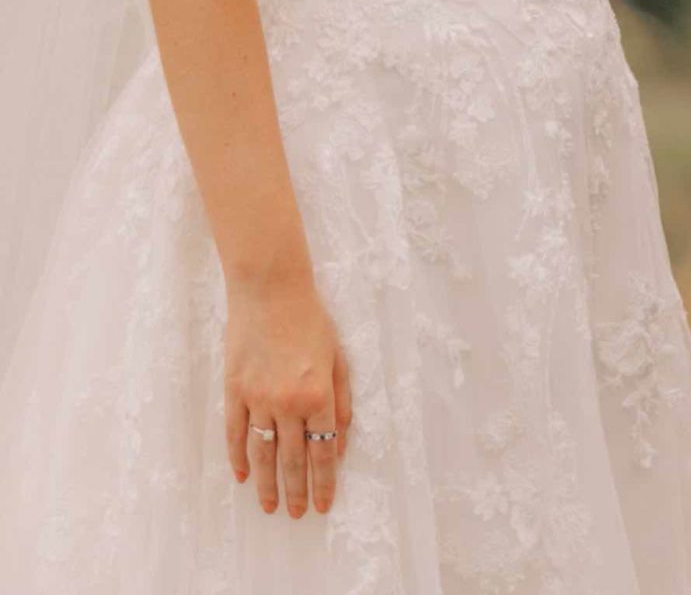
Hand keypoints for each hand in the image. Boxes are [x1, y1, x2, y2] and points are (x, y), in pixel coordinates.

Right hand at [225, 273, 351, 518]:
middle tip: (298, 514)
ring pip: (262, 454)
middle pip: (293, 459)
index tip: (323, 505)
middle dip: (297, 490)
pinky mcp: (234, 390)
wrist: (271, 289)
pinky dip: (238, 458)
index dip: (324, 482)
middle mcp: (288, 402)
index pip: (323, 450)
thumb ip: (342, 401)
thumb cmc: (310, 319)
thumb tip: (339, 445)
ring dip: (267, 484)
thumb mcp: (338, 356)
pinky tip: (241, 477)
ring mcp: (258, 398)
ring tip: (270, 507)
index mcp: (319, 393)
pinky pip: (235, 433)